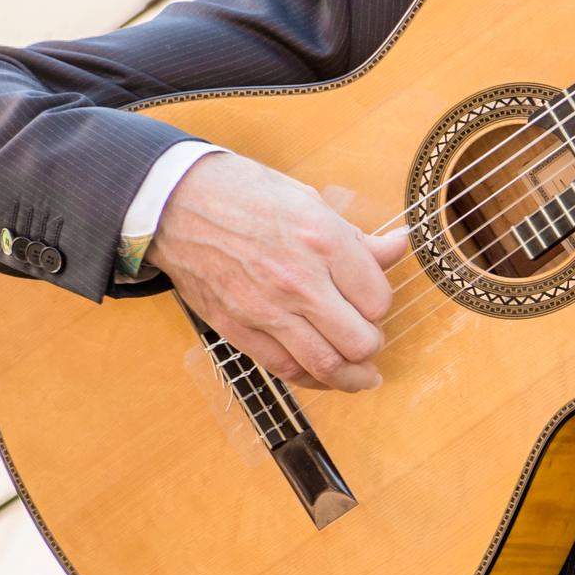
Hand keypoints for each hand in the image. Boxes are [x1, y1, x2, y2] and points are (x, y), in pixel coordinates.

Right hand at [149, 152, 408, 393]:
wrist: (174, 203)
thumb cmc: (244, 194)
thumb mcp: (309, 203)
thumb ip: (358, 238)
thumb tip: (401, 246)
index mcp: (324, 242)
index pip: (378, 301)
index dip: (381, 308)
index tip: (372, 304)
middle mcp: (299, 281)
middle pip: (359, 342)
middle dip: (371, 346)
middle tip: (370, 341)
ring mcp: (266, 309)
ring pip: (326, 365)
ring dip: (351, 377)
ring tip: (362, 376)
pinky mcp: (237, 327)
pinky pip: (285, 369)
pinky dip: (311, 380)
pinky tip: (323, 375)